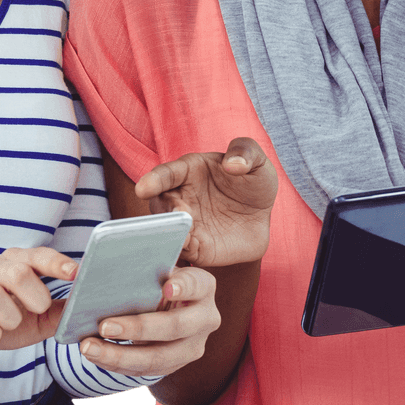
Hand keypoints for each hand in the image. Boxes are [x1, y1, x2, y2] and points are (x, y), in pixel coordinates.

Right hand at [0, 247, 76, 370]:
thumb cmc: (0, 320)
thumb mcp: (35, 318)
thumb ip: (58, 311)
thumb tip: (86, 306)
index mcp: (12, 265)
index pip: (35, 256)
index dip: (55, 262)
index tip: (75, 272)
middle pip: (16, 271)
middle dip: (34, 293)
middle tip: (39, 309)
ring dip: (9, 316)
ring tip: (10, 325)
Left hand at [79, 266, 220, 375]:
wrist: (170, 304)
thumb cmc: (159, 279)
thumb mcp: (159, 269)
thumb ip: (145, 269)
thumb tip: (106, 270)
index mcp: (203, 286)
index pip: (196, 285)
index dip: (183, 287)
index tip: (166, 287)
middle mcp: (204, 318)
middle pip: (175, 327)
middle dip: (138, 328)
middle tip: (104, 326)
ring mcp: (192, 346)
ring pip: (158, 358)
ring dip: (118, 355)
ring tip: (88, 348)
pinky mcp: (175, 365)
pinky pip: (145, 370)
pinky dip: (116, 363)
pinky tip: (95, 355)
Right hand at [135, 137, 276, 266]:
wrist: (261, 217)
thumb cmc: (252, 182)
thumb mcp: (256, 161)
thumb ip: (245, 153)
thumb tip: (233, 164)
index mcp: (188, 172)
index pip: (165, 174)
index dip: (153, 180)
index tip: (143, 188)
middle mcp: (179, 197)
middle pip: (159, 205)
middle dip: (162, 212)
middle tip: (174, 216)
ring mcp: (185, 223)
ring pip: (166, 230)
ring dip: (169, 234)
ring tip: (181, 236)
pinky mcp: (194, 247)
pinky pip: (182, 251)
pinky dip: (181, 251)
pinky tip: (189, 249)